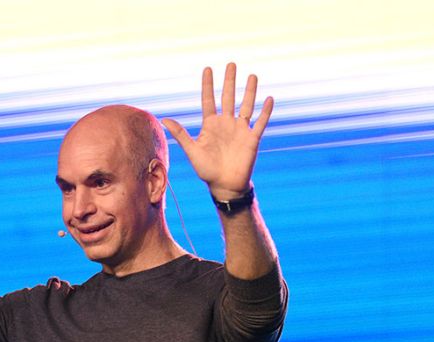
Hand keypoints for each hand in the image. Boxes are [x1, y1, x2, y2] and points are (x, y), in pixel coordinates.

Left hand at [162, 63, 273, 201]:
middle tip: (231, 64)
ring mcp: (240, 130)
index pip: (209, 100)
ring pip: (246, 106)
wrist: (224, 185)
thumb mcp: (192, 151)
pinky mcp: (252, 139)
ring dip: (249, 91)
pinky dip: (265, 112)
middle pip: (228, 98)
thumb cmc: (206, 170)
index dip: (208, 85)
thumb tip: (164, 119)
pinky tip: (269, 99)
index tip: (208, 69)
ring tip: (252, 76)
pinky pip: (260, 122)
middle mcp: (226, 124)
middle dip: (229, 81)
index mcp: (210, 125)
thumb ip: (181, 134)